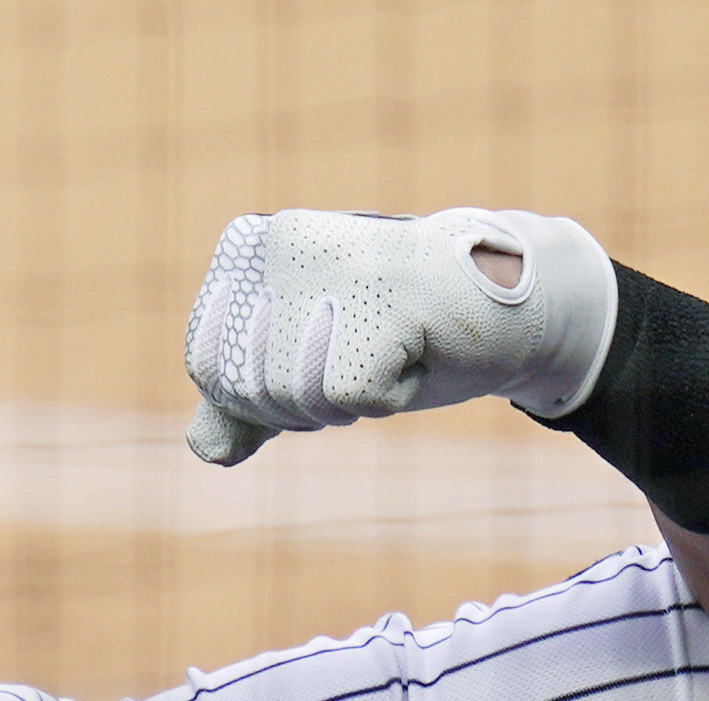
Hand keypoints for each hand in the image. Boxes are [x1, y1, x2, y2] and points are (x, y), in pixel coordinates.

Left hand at [181, 206, 617, 465]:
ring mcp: (332, 265)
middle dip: (308, 399)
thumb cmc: (398, 333)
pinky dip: (390, 395)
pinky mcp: (384, 298)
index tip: (321, 350)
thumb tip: (205, 450)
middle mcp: (281, 242)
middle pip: (251, 388)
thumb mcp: (309, 367)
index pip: (207, 366)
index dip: (263, 391)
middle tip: (366, 348)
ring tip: (394, 343)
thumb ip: (243, 406)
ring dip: (350, 399)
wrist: (503, 306)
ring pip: (294, 395)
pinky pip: (351, 399)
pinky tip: (420, 346)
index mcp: (250, 247)